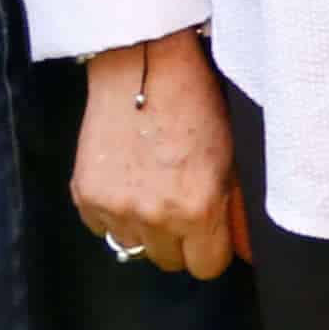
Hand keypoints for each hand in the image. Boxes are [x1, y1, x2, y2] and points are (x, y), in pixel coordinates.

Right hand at [67, 31, 246, 277]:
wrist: (144, 61)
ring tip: (153, 184)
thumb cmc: (196, 100)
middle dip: (179, 239)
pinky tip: (127, 177)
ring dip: (144, 226)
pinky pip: (102, 227)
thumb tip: (242, 248)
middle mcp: (155, 216)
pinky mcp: (86, 195)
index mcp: (199, 208)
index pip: (206, 267)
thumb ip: (235, 208)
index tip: (210, 230)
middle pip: (169, 262)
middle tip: (181, 200)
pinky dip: (114, 211)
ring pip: (134, 247)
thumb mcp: (232, 154)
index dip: (211, 248)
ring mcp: (116, 207)